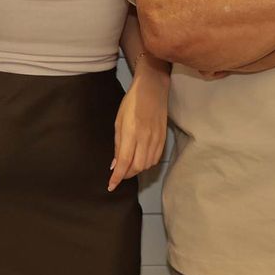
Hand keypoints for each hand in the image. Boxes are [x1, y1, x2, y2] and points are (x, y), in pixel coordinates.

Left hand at [109, 66, 168, 191]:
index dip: (117, 176)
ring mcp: (156, 138)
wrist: (153, 89)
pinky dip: (147, 164)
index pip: (124, 161)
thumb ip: (117, 144)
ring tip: (130, 167)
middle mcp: (145, 137)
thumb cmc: (131, 102)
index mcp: (131, 132)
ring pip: (147, 164)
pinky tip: (141, 160)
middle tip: (120, 174)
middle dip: (127, 174)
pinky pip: (156, 158)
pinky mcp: (163, 138)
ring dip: (137, 169)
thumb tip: (115, 164)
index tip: (111, 186)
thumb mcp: (119, 121)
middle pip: (137, 166)